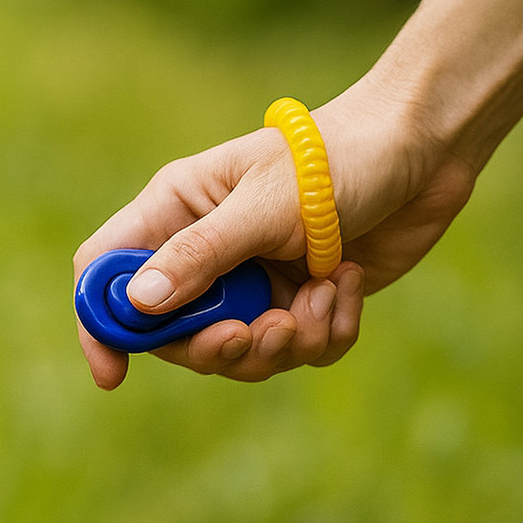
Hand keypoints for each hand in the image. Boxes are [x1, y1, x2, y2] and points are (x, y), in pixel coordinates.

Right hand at [74, 84, 477, 388]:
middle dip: (217, 347)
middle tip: (257, 333)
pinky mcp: (304, 300)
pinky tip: (347, 284)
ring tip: (318, 301)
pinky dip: (328, 329)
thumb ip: (199, 255)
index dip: (100, 323)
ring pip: (240, 352)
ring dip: (283, 342)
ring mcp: (254, 280)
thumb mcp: (262, 206)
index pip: (107, 273)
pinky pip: (300, 350)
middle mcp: (206, 252)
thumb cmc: (332, 158)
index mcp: (175, 212)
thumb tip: (138, 304)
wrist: (421, 149)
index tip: (114, 373)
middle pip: (173, 332)